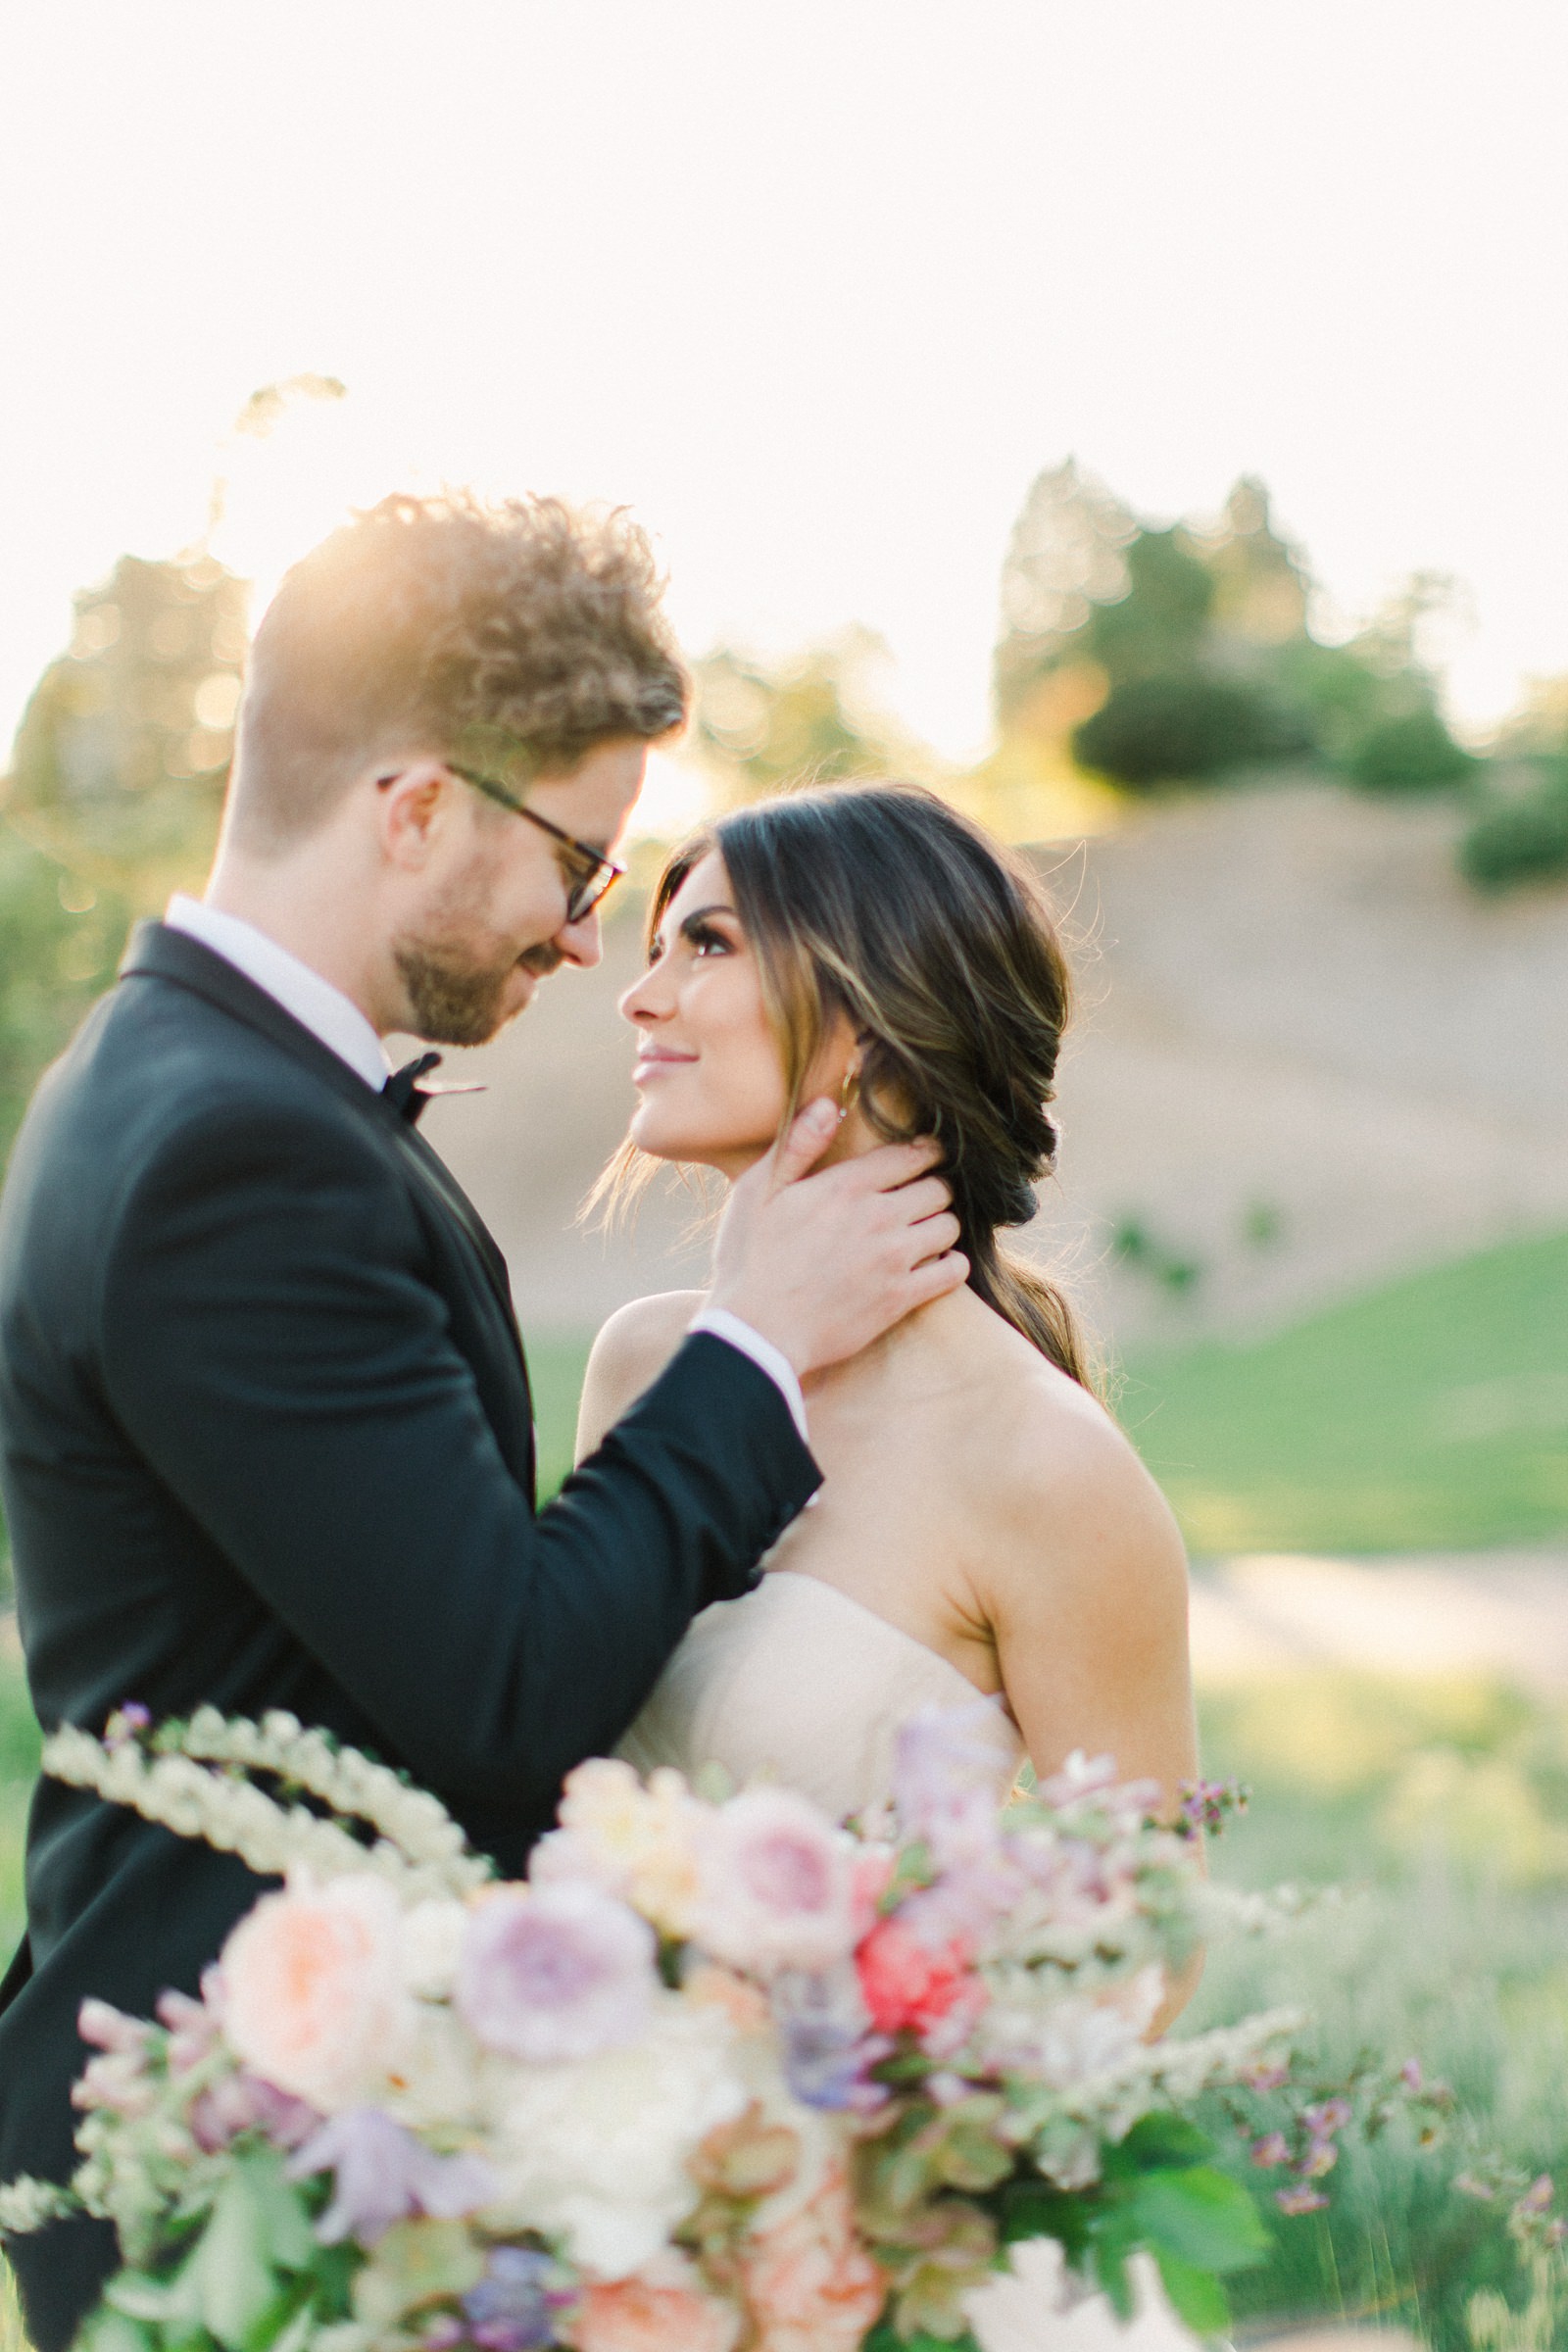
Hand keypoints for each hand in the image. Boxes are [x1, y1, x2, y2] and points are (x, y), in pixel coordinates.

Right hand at [706, 1099, 967, 1376]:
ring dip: (940, 1226)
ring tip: (921, 1233)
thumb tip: (829, 1104)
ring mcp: (893, 1259)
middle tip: (917, 1200)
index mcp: (845, 1186)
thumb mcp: (757, 1192)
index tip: (919, 1161)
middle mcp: (878, 1217)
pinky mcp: (900, 1298)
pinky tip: (931, 1265)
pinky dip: (950, 1264)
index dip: (922, 1154)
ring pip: (950, 1226)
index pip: (913, 1154)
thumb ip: (796, 1144)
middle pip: (939, 1188)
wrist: (756, 1331)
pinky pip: (953, 1270)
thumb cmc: (749, 1259)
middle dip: (932, 1189)